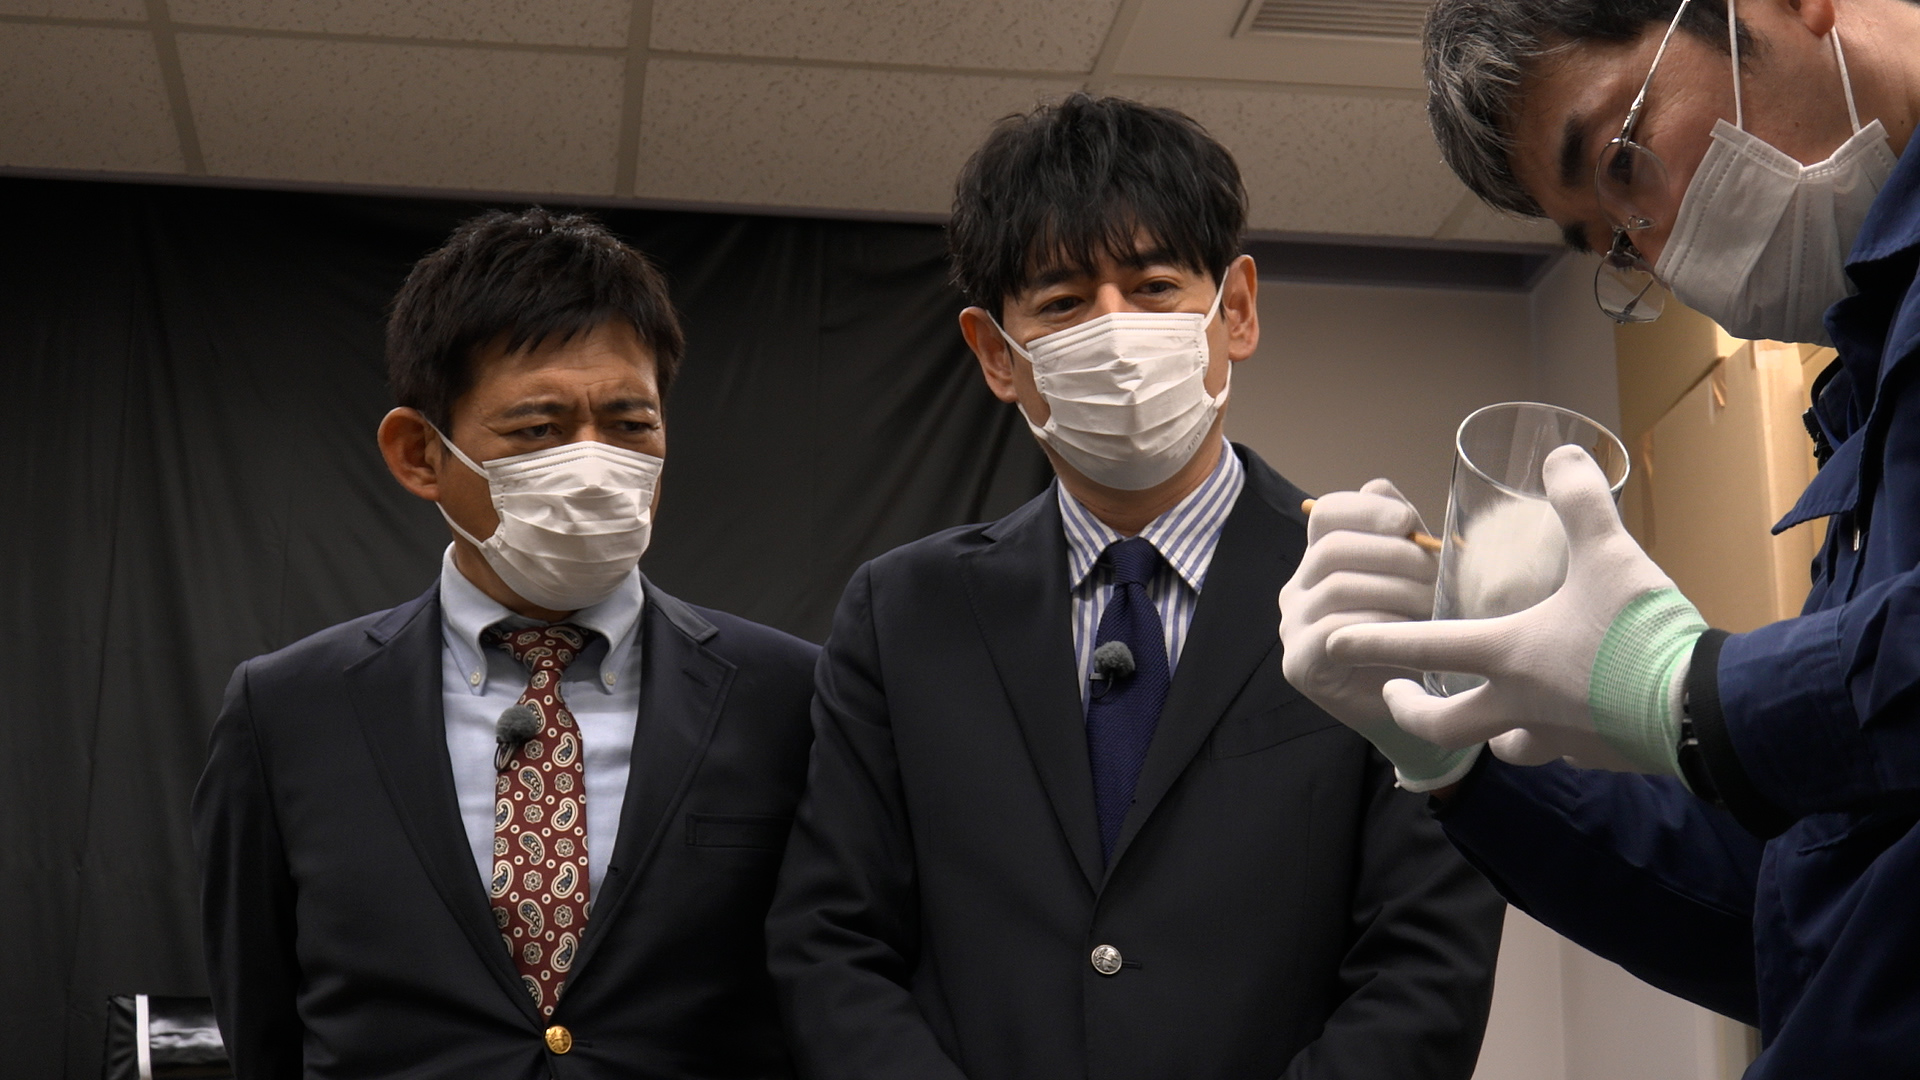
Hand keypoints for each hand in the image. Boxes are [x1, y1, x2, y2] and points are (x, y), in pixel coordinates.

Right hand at [1281, 479, 1478, 790]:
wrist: (1418, 708)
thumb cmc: (1419, 638)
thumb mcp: (1418, 578)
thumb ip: (1400, 534)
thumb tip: (1381, 490)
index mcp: (1323, 559)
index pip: (1326, 513)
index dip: (1366, 510)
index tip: (1408, 523)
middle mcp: (1299, 588)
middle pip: (1332, 548)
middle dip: (1392, 556)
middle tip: (1435, 578)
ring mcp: (1293, 627)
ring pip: (1336, 587)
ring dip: (1393, 593)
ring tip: (1431, 609)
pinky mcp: (1299, 664)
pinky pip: (1332, 632)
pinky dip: (1376, 629)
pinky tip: (1405, 638)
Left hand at [1329, 446, 1704, 776]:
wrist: (1705, 711)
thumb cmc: (1642, 633)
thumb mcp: (1609, 553)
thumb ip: (1580, 501)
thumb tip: (1562, 456)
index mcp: (1507, 654)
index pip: (1421, 647)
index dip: (1372, 643)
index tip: (1333, 644)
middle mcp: (1518, 704)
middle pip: (1442, 722)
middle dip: (1409, 711)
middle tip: (1394, 695)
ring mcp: (1555, 737)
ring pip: (1501, 744)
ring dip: (1486, 731)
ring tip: (1489, 715)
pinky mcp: (1595, 756)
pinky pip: (1557, 750)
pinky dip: (1552, 738)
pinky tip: (1565, 721)